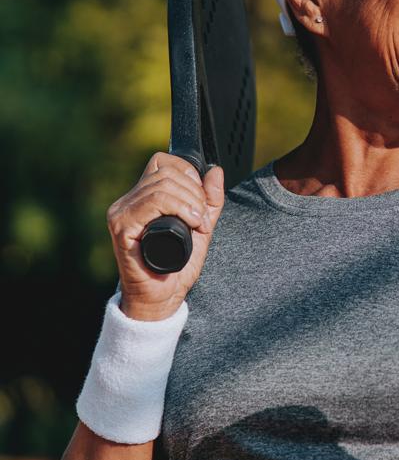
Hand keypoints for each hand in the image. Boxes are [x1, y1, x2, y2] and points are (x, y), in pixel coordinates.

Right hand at [106, 152, 224, 320]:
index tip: (200, 199)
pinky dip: (178, 208)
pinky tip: (189, 224)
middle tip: (201, 217)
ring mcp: (122, 212)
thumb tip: (216, 170)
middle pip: (166, 172)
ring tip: (197, 223)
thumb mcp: (201, 225)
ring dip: (190, 202)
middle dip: (194, 192)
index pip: (163, 162)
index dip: (188, 173)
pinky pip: (152, 201)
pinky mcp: (121, 226)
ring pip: (162, 185)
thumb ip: (210, 199)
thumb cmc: (178, 264)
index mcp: (143, 197)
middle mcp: (128, 201)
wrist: (163, 297)